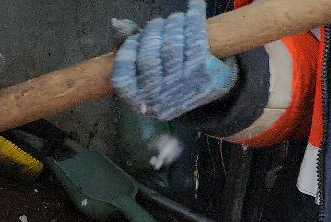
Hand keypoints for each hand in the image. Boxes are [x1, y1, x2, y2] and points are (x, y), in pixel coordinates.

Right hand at [112, 0, 238, 121]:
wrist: (214, 85)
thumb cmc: (172, 74)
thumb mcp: (143, 64)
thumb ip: (125, 43)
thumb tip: (116, 22)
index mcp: (140, 102)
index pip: (122, 77)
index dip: (127, 51)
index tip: (134, 38)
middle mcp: (161, 101)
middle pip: (148, 57)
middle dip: (152, 31)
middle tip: (159, 24)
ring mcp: (184, 89)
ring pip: (170, 46)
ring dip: (173, 23)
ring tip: (176, 19)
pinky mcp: (206, 74)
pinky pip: (195, 38)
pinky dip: (195, 15)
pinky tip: (195, 4)